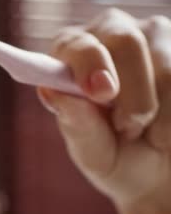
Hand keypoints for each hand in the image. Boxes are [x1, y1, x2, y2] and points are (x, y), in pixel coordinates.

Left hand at [37, 9, 170, 213]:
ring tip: (152, 132)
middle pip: (122, 35)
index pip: (73, 41)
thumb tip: (54, 90)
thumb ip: (76, 124)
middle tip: (132, 127)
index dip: (86, 60)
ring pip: (164, 53)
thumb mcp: (93, 154)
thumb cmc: (119, 162)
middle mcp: (112, 37)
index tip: (99, 92)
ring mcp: (156, 37)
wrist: (163, 177)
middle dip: (133, 90)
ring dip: (162, 104)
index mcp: (74, 58)